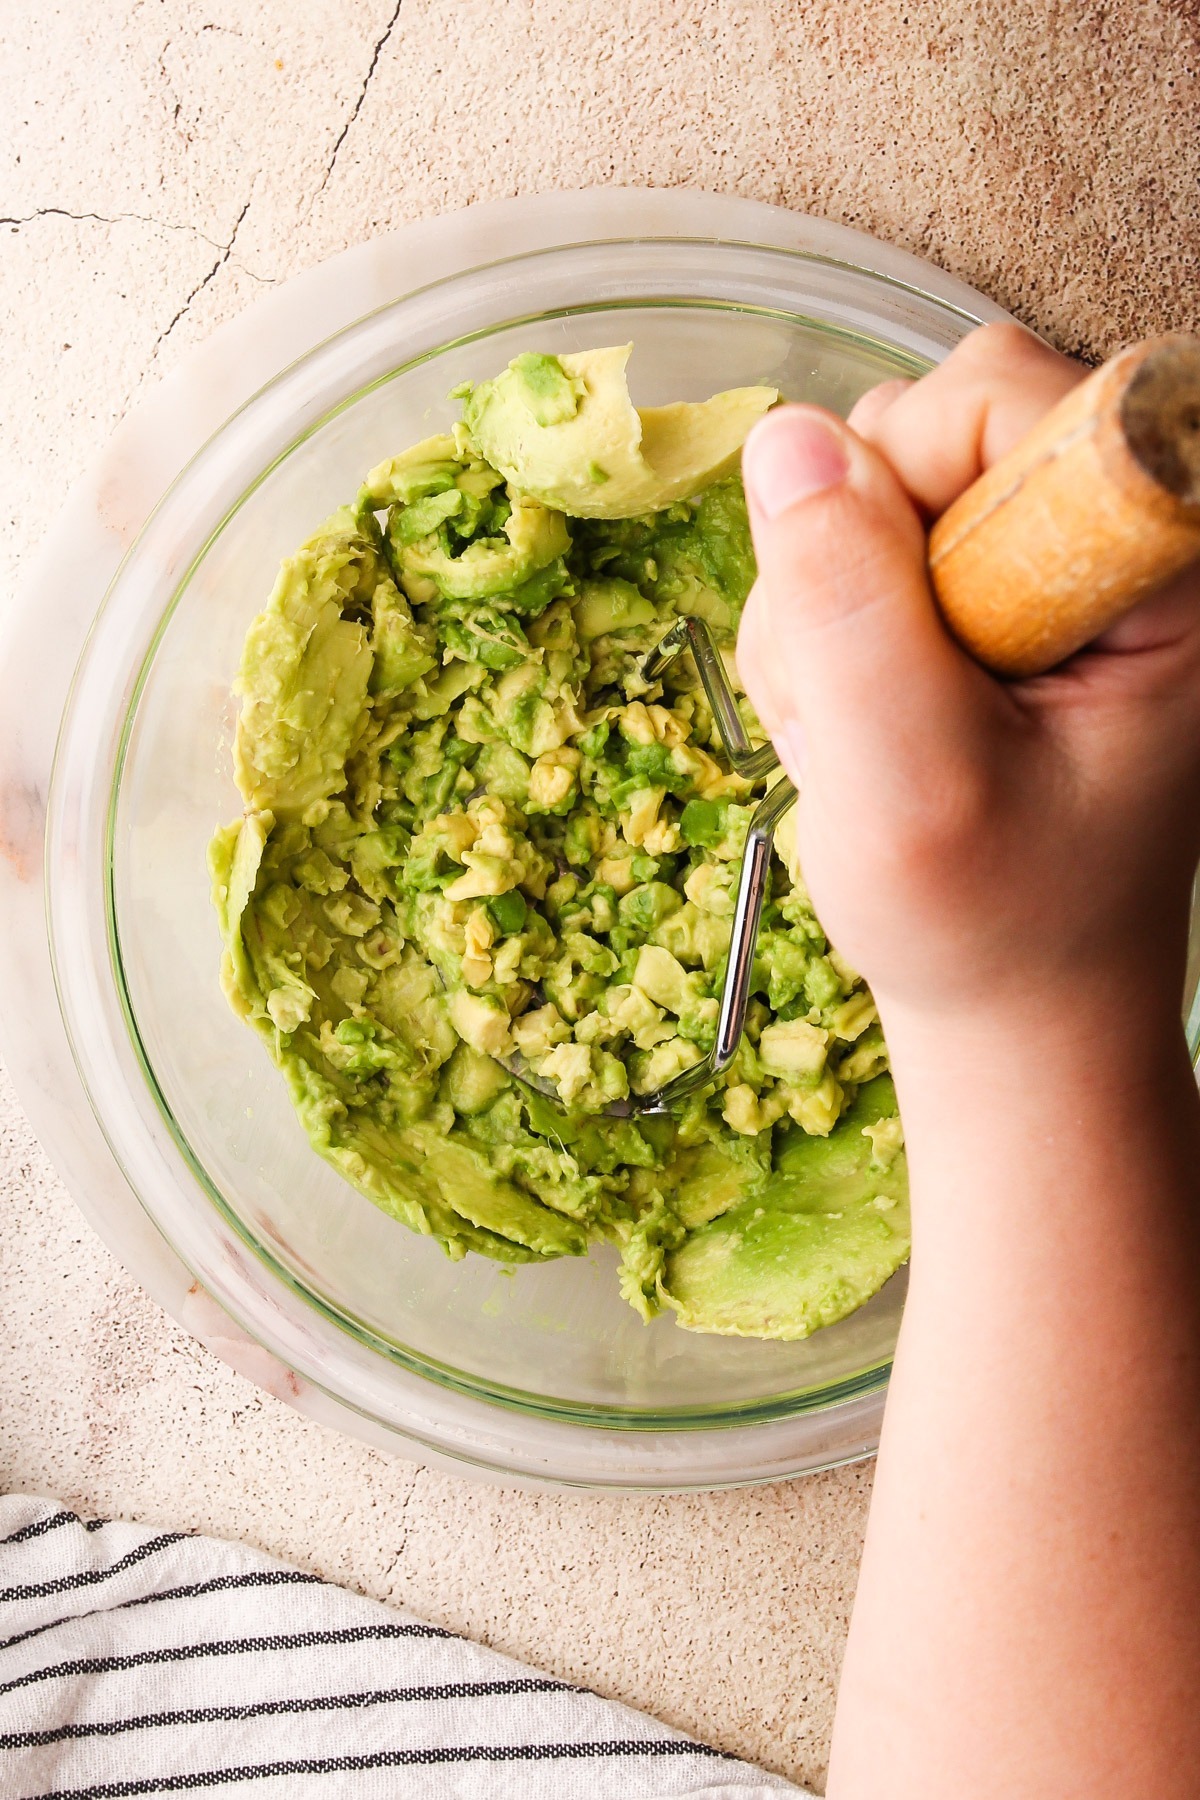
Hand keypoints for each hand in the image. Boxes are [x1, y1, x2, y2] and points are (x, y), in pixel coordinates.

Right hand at [737, 322, 1199, 1027]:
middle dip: (855, 565)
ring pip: (875, 479)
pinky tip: (869, 723)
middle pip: (930, 421)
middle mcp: (1123, 525)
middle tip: (875, 709)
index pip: (1003, 401)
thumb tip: (786, 442)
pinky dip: (829, 630)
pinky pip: (861, 534)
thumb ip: (849, 614)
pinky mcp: (995, 573)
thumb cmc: (993, 921)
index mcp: (1170, 561)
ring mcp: (1053, 545)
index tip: (910, 648)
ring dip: (829, 610)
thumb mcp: (908, 788)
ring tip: (873, 735)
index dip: (905, 498)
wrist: (1019, 993)